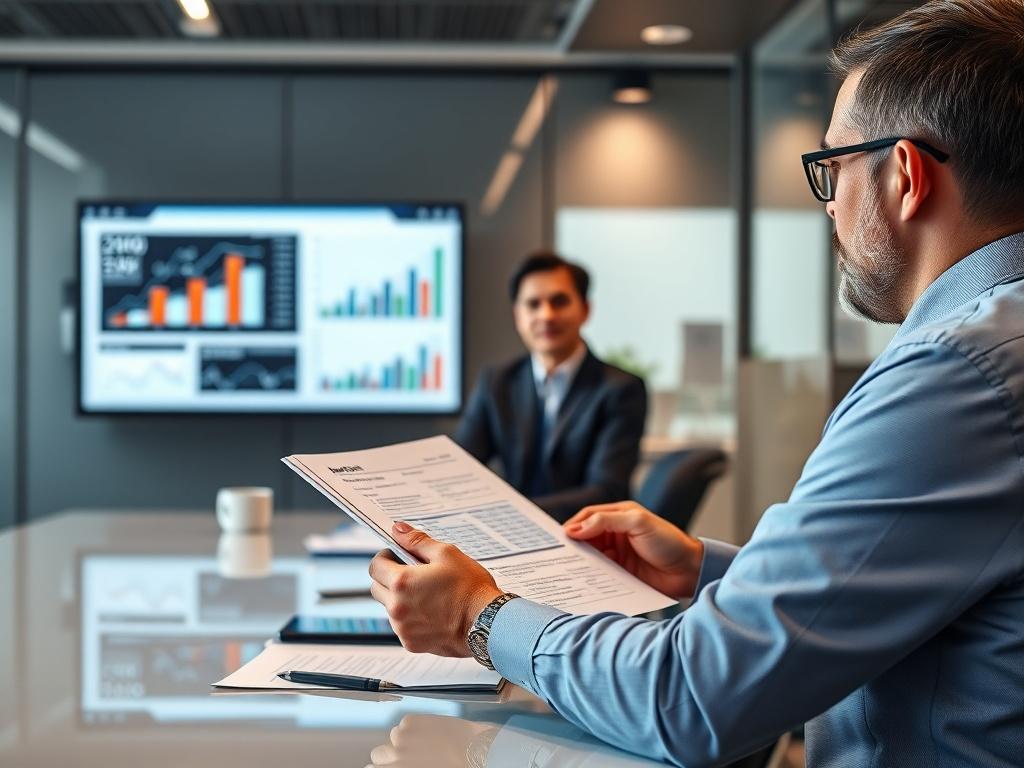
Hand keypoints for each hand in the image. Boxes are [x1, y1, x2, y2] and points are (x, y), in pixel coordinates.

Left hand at [368, 522, 502, 656]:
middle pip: (377, 587)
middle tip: (414, 574)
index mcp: (401, 582)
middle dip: (390, 578)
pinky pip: (402, 626)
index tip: (399, 556)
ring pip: (389, 608)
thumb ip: (417, 541)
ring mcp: (403, 628)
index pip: (375, 566)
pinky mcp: (411, 644)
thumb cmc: (471, 589)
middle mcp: (397, 608)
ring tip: (429, 595)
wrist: (488, 624)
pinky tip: (433, 612)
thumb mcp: (447, 554)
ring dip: (400, 599)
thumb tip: (398, 530)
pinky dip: (411, 619)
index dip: (386, 557)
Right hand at [369, 714, 496, 766]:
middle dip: (390, 755)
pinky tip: (432, 731)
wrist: (476, 753)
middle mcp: (394, 757)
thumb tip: (397, 764)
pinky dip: (415, 726)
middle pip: (378, 754)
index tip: (391, 766)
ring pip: (393, 736)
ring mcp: (402, 737)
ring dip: (404, 739)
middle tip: (409, 756)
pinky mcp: (412, 720)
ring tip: (426, 742)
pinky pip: (405, 723)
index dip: (384, 767)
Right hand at [565, 501, 703, 599]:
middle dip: (573, 544)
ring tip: (566, 570)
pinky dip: (590, 575)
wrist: (690, 571)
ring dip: (580, 561)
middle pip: (586, 536)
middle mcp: (616, 533)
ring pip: (591, 555)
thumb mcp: (638, 523)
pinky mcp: (620, 572)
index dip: (575, 524)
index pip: (590, 516)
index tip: (562, 538)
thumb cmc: (669, 542)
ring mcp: (618, 554)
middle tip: (557, 555)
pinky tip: (582, 581)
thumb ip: (607, 521)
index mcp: (620, 515)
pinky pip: (600, 573)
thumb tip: (576, 528)